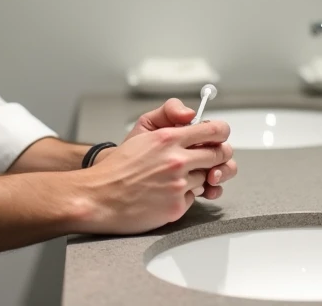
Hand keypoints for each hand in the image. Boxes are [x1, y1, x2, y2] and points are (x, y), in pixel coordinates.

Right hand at [118, 98, 236, 199]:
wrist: (99, 196)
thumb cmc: (119, 165)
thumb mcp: (142, 129)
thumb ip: (169, 114)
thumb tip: (191, 115)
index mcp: (168, 138)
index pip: (214, 130)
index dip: (222, 133)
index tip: (220, 135)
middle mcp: (176, 160)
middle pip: (220, 155)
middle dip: (219, 155)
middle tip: (209, 157)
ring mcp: (178, 185)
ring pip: (208, 177)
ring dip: (199, 177)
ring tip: (178, 176)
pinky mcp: (176, 207)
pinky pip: (195, 197)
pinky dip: (185, 195)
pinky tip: (168, 192)